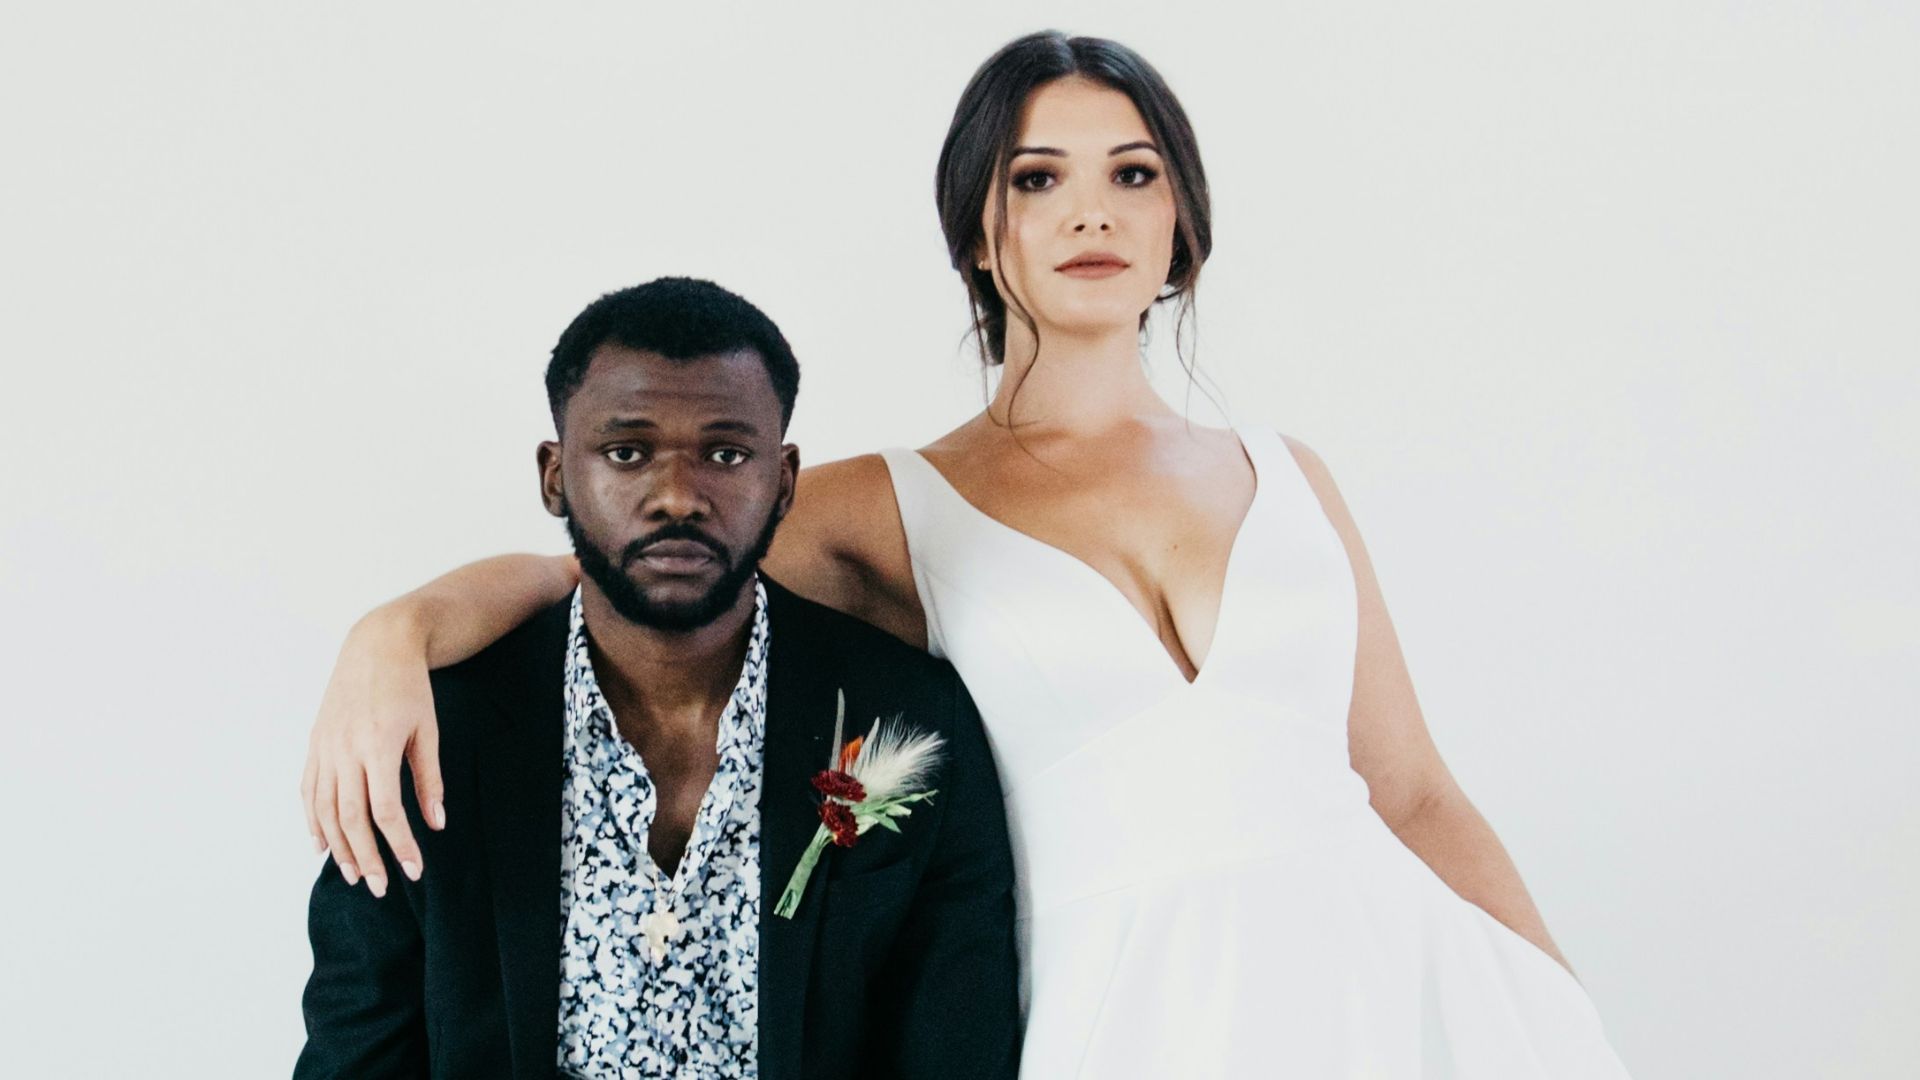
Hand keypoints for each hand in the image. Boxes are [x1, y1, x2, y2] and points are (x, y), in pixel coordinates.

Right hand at [300, 607, 443, 896]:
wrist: (377, 646)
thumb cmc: (410, 688)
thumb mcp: (427, 731)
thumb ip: (429, 780)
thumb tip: (436, 824)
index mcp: (378, 747)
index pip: (386, 811)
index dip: (400, 845)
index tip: (414, 870)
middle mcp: (345, 750)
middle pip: (350, 818)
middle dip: (366, 857)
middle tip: (380, 886)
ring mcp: (324, 747)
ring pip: (324, 809)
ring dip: (338, 846)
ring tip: (354, 874)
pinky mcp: (314, 743)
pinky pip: (308, 790)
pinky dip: (312, 820)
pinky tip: (321, 845)